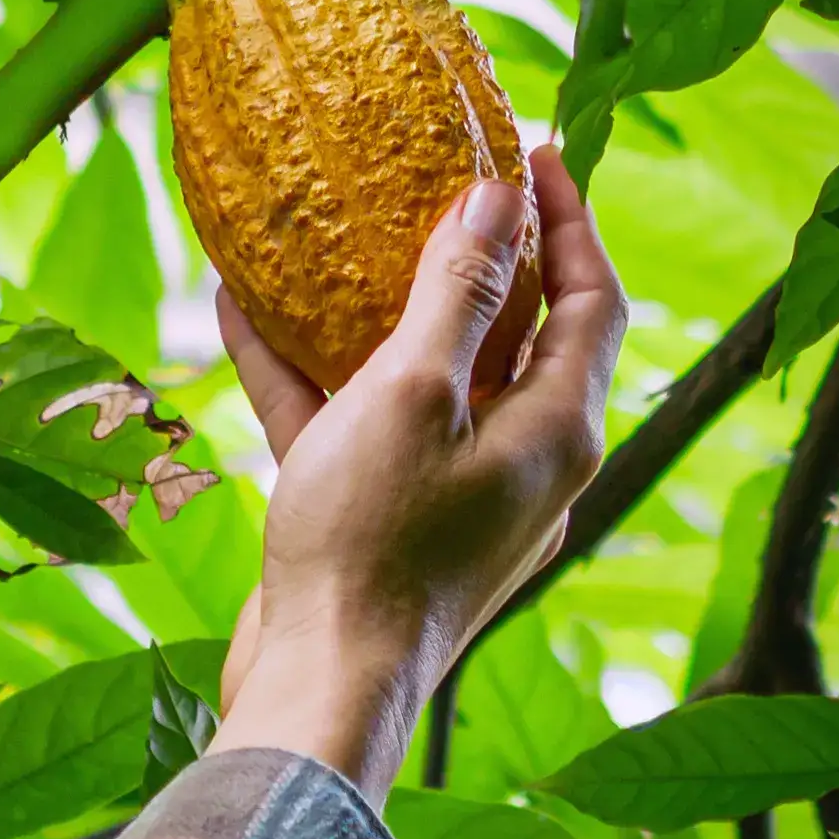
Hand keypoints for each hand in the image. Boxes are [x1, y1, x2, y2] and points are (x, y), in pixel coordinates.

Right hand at [210, 165, 626, 796]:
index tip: (534, 150)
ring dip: (385, 307)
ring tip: (340, 231)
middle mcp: (525, 463)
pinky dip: (315, 372)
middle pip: (522, 336)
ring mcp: (458, 498)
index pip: (594, 301)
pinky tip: (243, 312)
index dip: (572, 219)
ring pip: (433, 379)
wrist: (321, 688)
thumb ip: (457, 293)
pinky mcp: (390, 525)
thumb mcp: (413, 394)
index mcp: (559, 431)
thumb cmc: (372, 544)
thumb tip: (498, 199)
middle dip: (481, 254)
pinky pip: (362, 426)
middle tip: (443, 179)